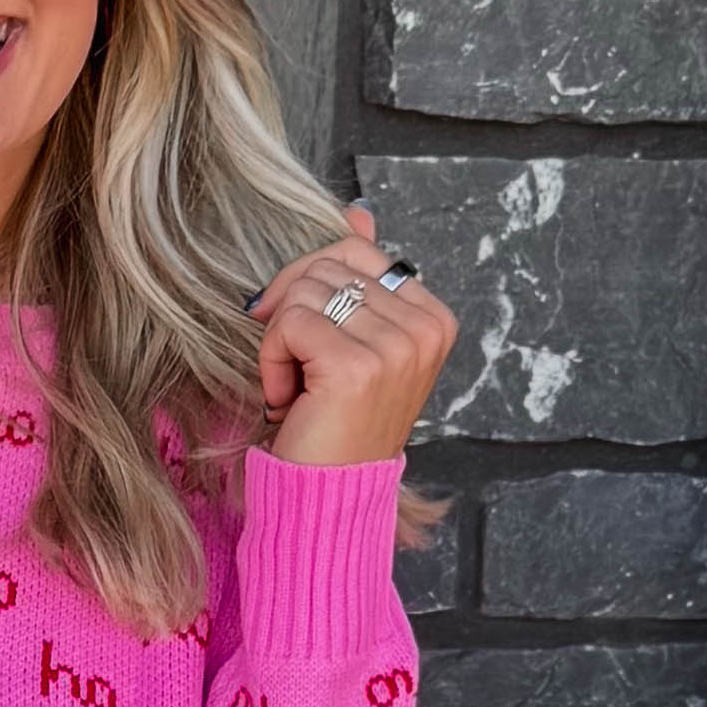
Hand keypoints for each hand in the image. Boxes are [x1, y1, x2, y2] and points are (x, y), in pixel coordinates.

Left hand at [252, 205, 454, 469]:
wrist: (327, 496)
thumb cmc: (335, 422)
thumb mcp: (353, 342)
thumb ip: (359, 278)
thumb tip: (358, 211)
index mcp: (433, 318)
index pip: (355, 249)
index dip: (311, 283)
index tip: (306, 336)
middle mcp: (424, 329)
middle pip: (326, 265)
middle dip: (293, 313)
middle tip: (300, 369)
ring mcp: (396, 347)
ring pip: (304, 292)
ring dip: (281, 342)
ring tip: (299, 389)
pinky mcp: (357, 366)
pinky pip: (288, 322)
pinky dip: (272, 361)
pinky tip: (290, 399)